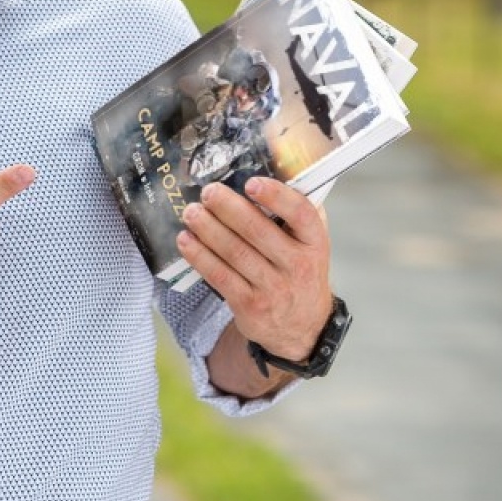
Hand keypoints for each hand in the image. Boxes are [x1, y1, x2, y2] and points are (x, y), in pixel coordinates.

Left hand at [177, 176, 331, 362]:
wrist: (301, 327)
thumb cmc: (299, 272)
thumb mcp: (310, 245)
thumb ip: (297, 215)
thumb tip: (272, 173)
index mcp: (315, 243)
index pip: (301, 215)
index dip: (276, 196)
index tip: (251, 183)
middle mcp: (297, 266)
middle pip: (258, 232)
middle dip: (228, 209)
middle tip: (208, 192)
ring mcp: (274, 288)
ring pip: (235, 253)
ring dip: (208, 230)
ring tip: (191, 212)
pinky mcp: (250, 305)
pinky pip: (220, 276)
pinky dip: (200, 256)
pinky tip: (186, 240)